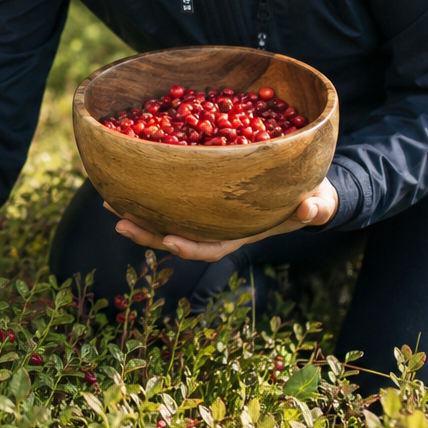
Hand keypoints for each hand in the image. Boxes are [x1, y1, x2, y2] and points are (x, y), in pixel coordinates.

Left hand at [106, 177, 337, 262]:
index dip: (189, 248)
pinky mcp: (200, 194)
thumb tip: (309, 209)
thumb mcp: (318, 201)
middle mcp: (218, 225)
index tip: (168, 241)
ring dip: (138, 213)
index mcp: (241, 232)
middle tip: (119, 222)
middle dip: (147, 233)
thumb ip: (316, 207)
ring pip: (167, 218)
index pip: (211, 246)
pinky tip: (125, 179)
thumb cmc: (312, 197)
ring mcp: (207, 212)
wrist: (304, 189)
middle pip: (178, 236)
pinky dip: (147, 190)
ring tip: (108, 202)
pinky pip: (169, 196)